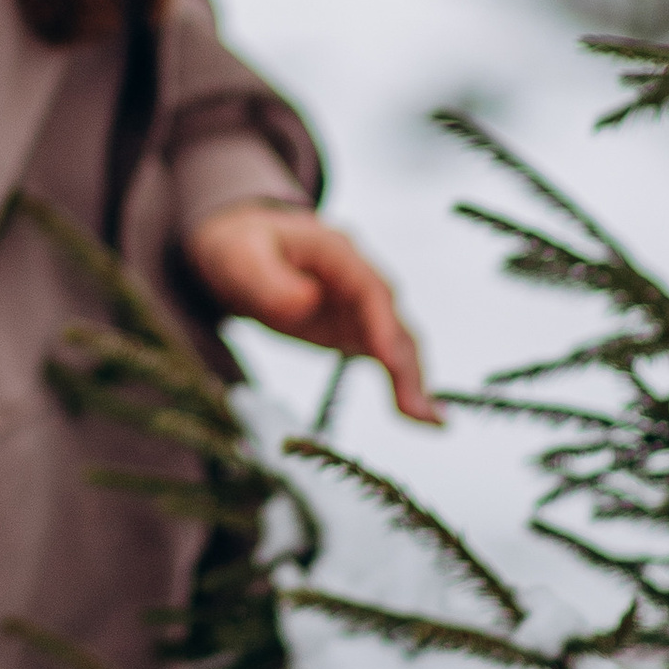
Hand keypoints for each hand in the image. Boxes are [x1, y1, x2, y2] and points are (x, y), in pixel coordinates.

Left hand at [182, 203, 439, 424]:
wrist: (240, 251)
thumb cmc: (240, 248)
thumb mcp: (241, 258)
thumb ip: (268, 280)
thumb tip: (305, 301)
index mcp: (336, 252)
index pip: (370, 289)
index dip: (383, 325)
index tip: (389, 359)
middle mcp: (358, 277)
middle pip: (393, 319)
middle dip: (407, 363)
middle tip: (417, 409)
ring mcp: (360, 305)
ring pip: (398, 342)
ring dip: (414, 379)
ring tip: (429, 421)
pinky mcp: (356, 329)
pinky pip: (386, 357)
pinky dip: (403, 383)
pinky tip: (419, 414)